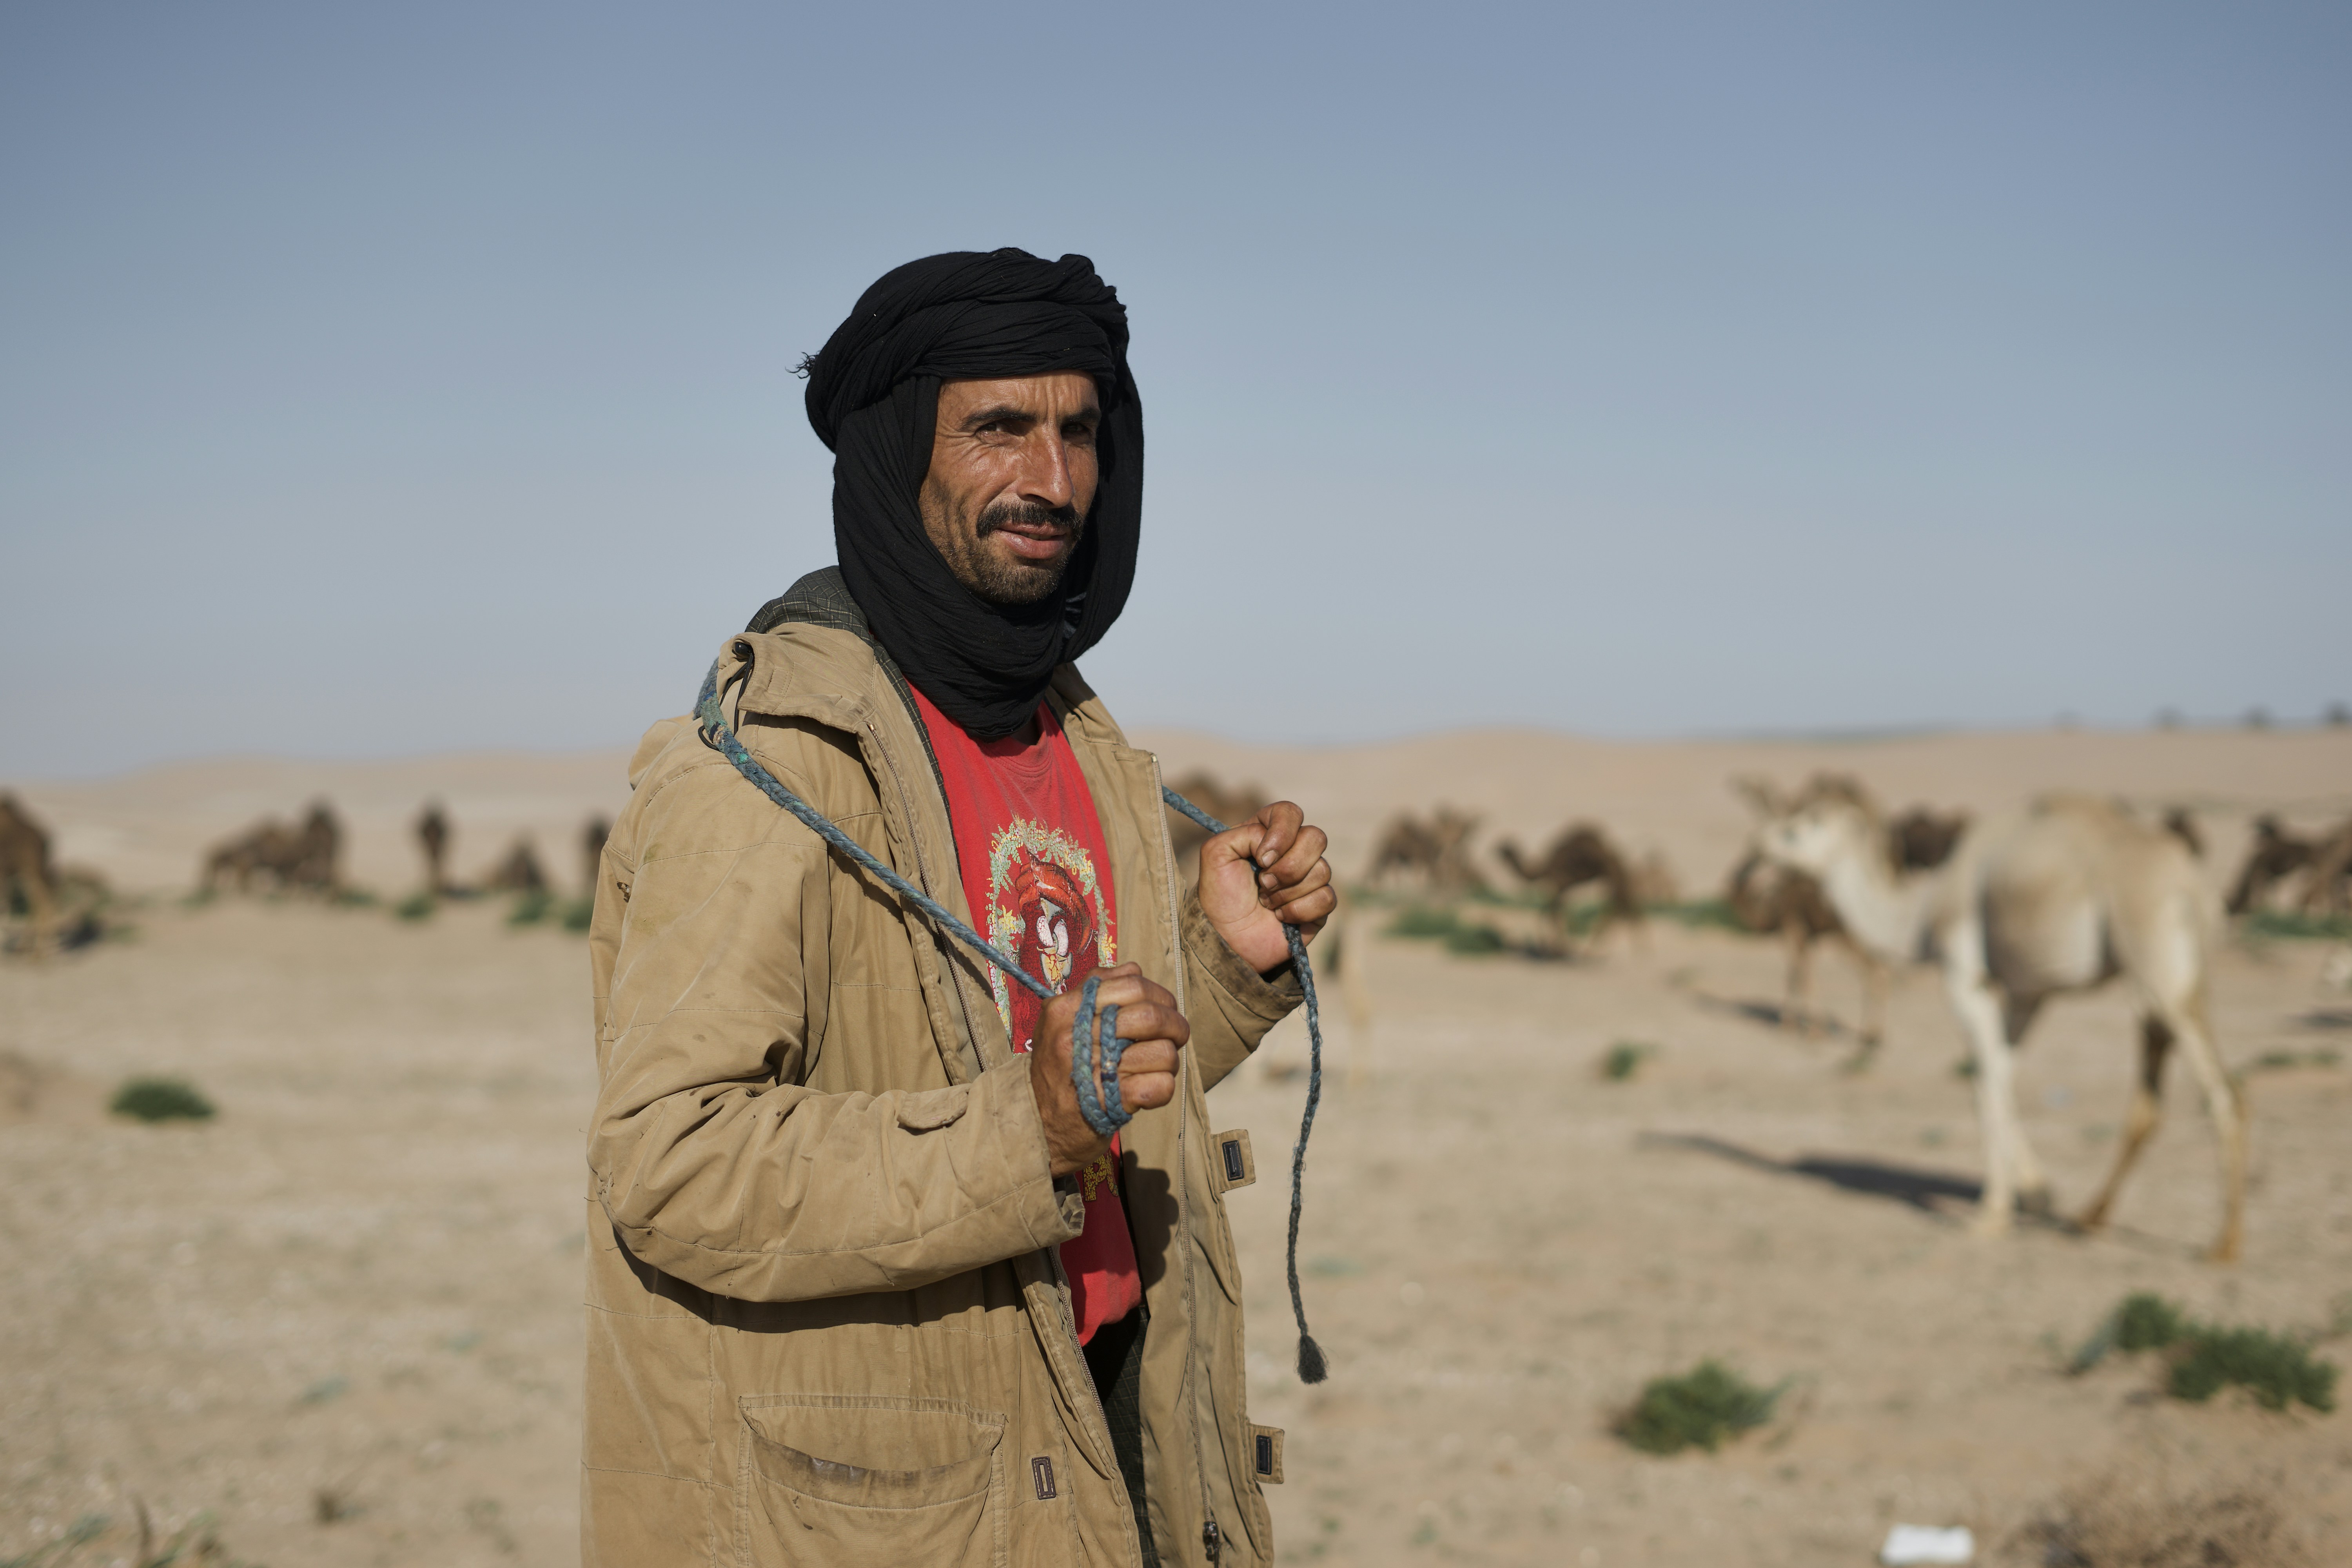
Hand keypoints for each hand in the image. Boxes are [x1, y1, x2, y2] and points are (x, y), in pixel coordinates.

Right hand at [1030, 963, 1188, 1177]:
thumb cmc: (1058, 1070)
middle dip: (1175, 1025)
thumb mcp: (1061, 1022)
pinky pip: (1161, 1085)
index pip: (1132, 983)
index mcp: (1067, 1009)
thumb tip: (1134, 970)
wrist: (1035, 1126)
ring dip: (1169, 1060)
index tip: (1164, 1007)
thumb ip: (1095, 992)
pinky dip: (1163, 1087)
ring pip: (1162, 1052)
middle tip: (1177, 1036)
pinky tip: (1148, 1090)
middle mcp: (1077, 1036)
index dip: (1159, 995)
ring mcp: (1094, 1070)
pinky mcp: (1111, 1103)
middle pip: (1151, 1015)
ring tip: (1155, 1066)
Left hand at [1198, 801, 1334, 973]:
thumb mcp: (1216, 854)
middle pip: (1316, 838)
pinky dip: (1299, 910)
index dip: (1281, 833)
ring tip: (1267, 903)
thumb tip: (1275, 847)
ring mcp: (1309, 877)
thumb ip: (1244, 833)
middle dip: (1287, 867)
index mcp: (1268, 833)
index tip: (1261, 858)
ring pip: (1322, 870)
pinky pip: (1326, 898)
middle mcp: (1293, 851)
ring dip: (1287, 892)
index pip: (1290, 812)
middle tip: (1263, 884)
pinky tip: (1281, 917)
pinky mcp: (1319, 905)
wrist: (1226, 939)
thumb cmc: (1220, 896)